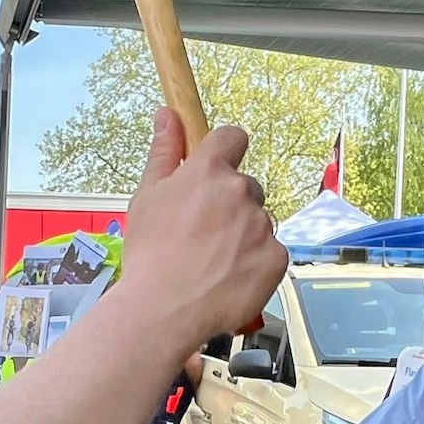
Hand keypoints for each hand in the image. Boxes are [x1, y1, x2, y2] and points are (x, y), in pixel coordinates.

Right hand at [119, 109, 286, 343]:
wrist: (163, 309)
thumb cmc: (149, 255)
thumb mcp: (146, 197)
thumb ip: (164, 152)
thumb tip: (168, 114)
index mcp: (208, 171)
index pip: (232, 137)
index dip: (225, 152)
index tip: (215, 170)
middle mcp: (240, 191)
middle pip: (246, 187)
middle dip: (231, 205)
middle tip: (203, 236)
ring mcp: (262, 225)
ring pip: (258, 222)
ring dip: (244, 236)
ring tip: (213, 263)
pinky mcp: (277, 257)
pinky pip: (271, 252)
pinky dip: (255, 264)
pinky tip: (228, 279)